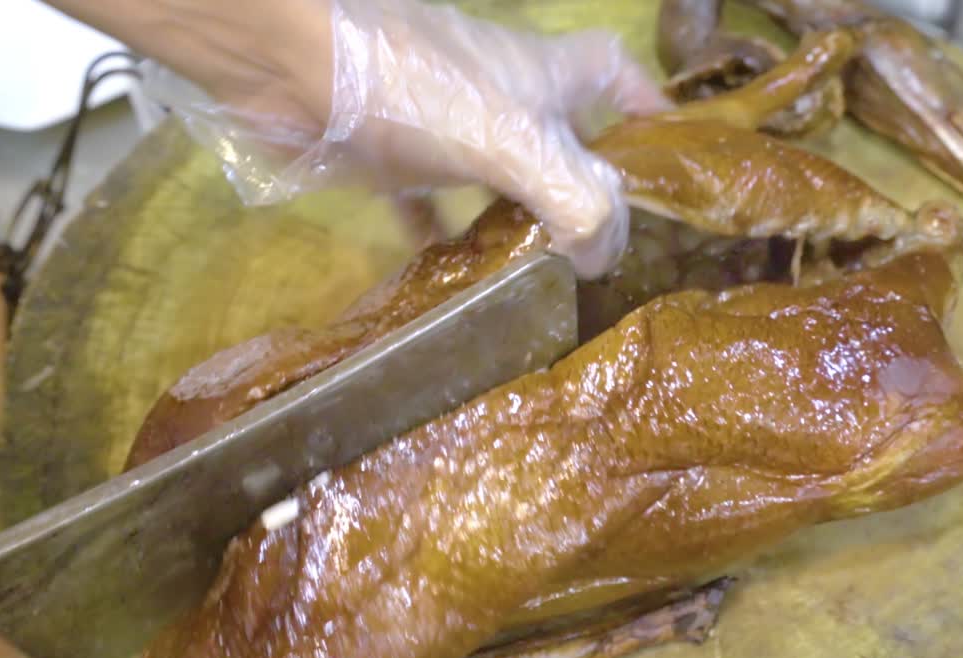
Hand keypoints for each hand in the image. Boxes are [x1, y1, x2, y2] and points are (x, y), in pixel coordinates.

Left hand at [45, 0, 668, 276]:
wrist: (296, 69)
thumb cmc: (419, 90)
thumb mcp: (516, 144)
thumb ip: (574, 201)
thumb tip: (606, 258)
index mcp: (543, 78)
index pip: (612, 70)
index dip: (645, 102)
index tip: (666, 154)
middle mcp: (501, 98)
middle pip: (560, 138)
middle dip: (582, 188)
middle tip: (601, 254)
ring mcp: (446, 126)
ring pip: (497, 177)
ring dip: (517, 222)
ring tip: (541, 282)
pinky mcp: (396, 156)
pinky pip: (430, 204)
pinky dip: (443, 239)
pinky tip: (452, 283)